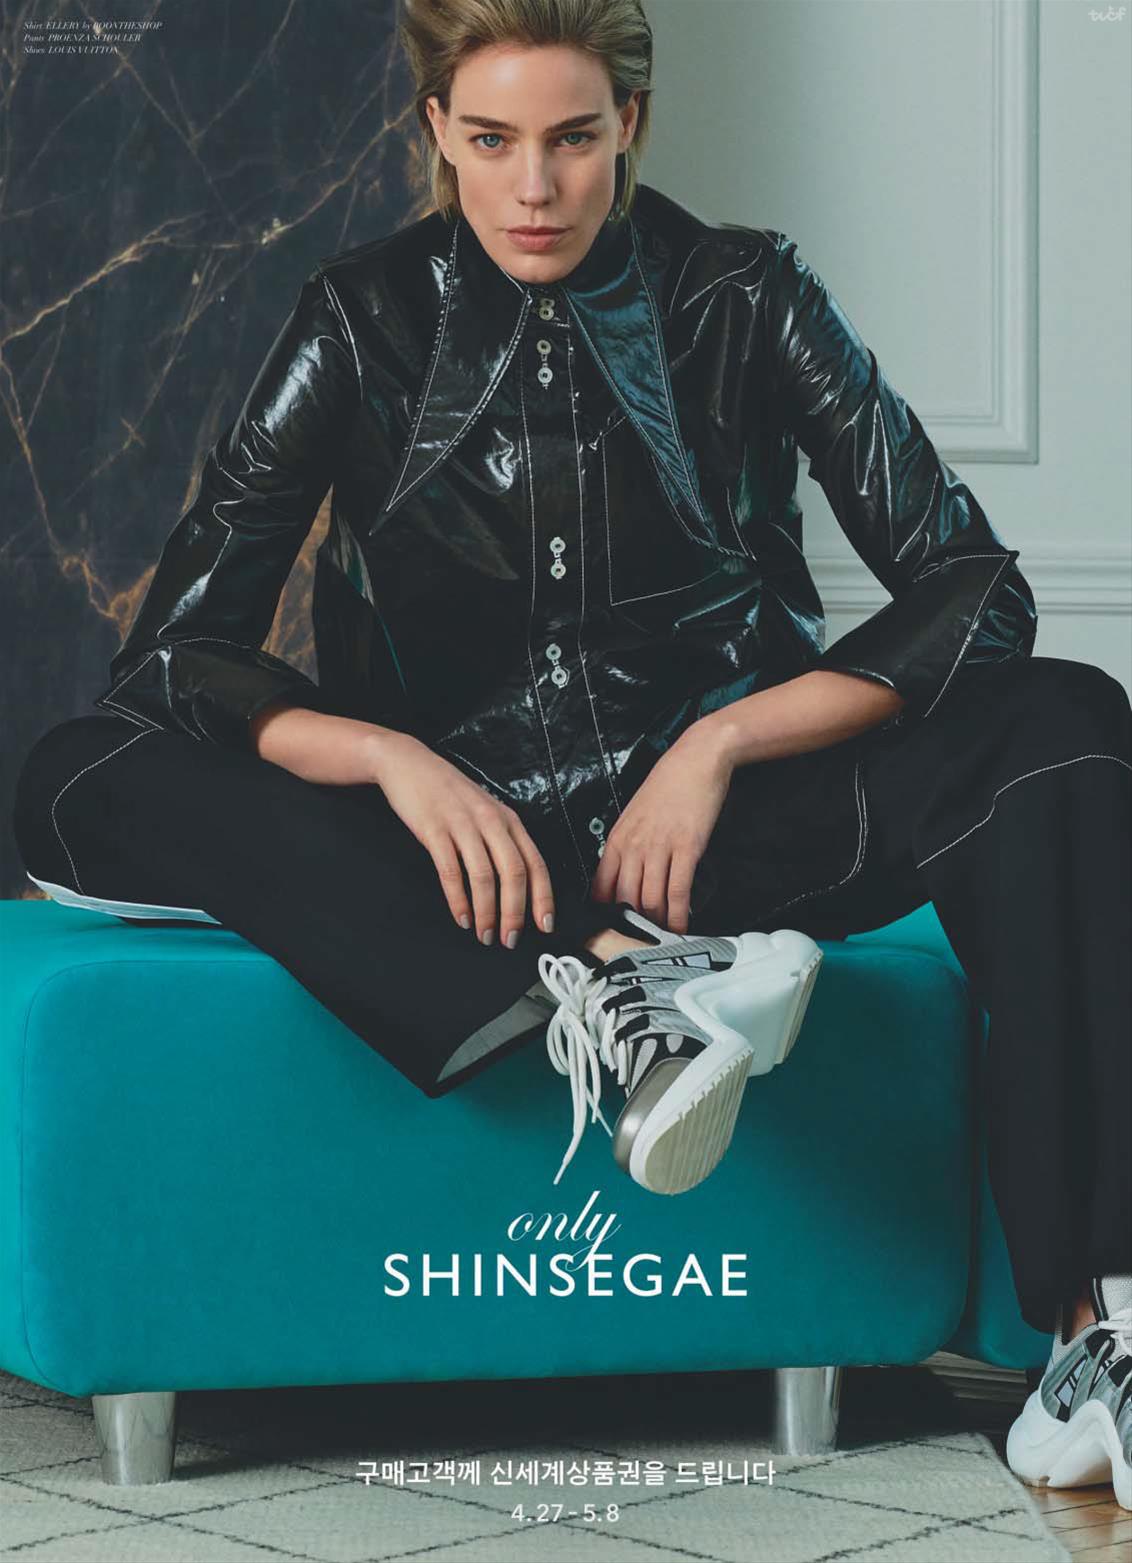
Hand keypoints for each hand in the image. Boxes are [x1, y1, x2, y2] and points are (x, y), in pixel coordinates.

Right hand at [368, 732, 554, 946]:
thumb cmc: (449, 793)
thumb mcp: (485, 811)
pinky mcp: (434, 830)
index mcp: (508, 819)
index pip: (535, 863)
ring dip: (486, 912)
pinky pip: (451, 872)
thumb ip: (501, 841)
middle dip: (515, 913)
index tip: (545, 926)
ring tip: (484, 935)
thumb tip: (516, 887)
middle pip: (513, 874)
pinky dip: (458, 900)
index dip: (542, 898)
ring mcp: (462, 825)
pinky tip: (462, 917)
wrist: (408, 763)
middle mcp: (491, 821)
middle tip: (510, 940)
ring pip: (483, 877)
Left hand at [589, 725, 734, 934]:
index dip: (606, 914)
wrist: (696, 759)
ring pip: (651, 900)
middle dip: (634, 925)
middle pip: (625, 900)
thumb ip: (628, 845)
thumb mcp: (635, 815)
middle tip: (644, 941)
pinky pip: (678, 891)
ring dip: (658, 924)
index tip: (614, 931)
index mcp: (617, 839)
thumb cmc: (668, 785)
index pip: (601, 887)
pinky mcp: (686, 848)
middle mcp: (633, 846)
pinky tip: (681, 926)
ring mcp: (659, 848)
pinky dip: (678, 915)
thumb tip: (627, 877)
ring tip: (664, 938)